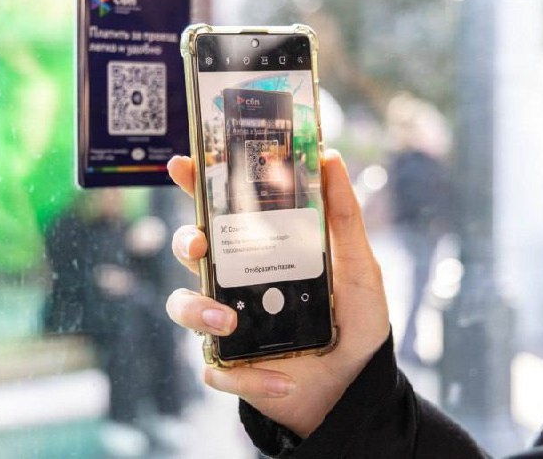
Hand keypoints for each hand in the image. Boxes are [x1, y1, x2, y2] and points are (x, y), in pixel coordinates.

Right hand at [165, 150, 389, 438]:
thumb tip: (331, 158)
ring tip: (231, 322)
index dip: (195, 186)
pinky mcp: (233, 366)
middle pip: (190, 253)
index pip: (221, 213)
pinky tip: (282, 380)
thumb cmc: (355, 321)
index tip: (183, 164)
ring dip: (198, 311)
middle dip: (186, 243)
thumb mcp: (359, 265)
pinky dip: (247, 377)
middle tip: (200, 246)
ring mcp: (230, 324)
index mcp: (260, 252)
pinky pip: (216, 370)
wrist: (358, 386)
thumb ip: (344, 217)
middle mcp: (237, 283)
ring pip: (184, 307)